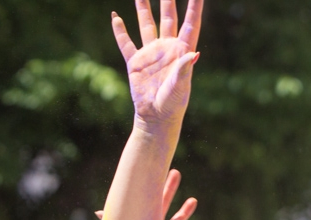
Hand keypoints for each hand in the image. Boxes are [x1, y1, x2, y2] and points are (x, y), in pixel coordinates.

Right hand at [111, 0, 201, 129]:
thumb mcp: (180, 86)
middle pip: (168, 18)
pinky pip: (126, 43)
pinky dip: (120, 31)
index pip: (190, 24)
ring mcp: (150, 54)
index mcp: (181, 51)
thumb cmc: (172, 105)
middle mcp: (166, 48)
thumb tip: (194, 53)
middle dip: (167, 1)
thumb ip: (184, 69)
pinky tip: (116, 17)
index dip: (194, 7)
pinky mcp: (136, 63)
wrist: (155, 118)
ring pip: (146, 24)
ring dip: (143, 8)